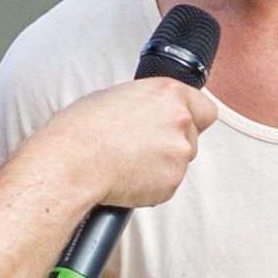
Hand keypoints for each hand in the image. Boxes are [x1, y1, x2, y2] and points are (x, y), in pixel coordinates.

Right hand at [18, 78, 216, 211]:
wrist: (72, 162)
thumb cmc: (82, 130)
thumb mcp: (113, 97)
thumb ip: (144, 104)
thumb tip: (146, 112)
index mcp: (167, 93)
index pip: (204, 109)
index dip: (191, 119)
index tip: (178, 126)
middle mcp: (179, 120)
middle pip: (191, 137)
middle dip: (170, 144)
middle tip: (140, 147)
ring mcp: (178, 152)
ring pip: (178, 162)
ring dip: (160, 165)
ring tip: (127, 162)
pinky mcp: (172, 181)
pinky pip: (167, 184)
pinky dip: (152, 185)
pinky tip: (127, 177)